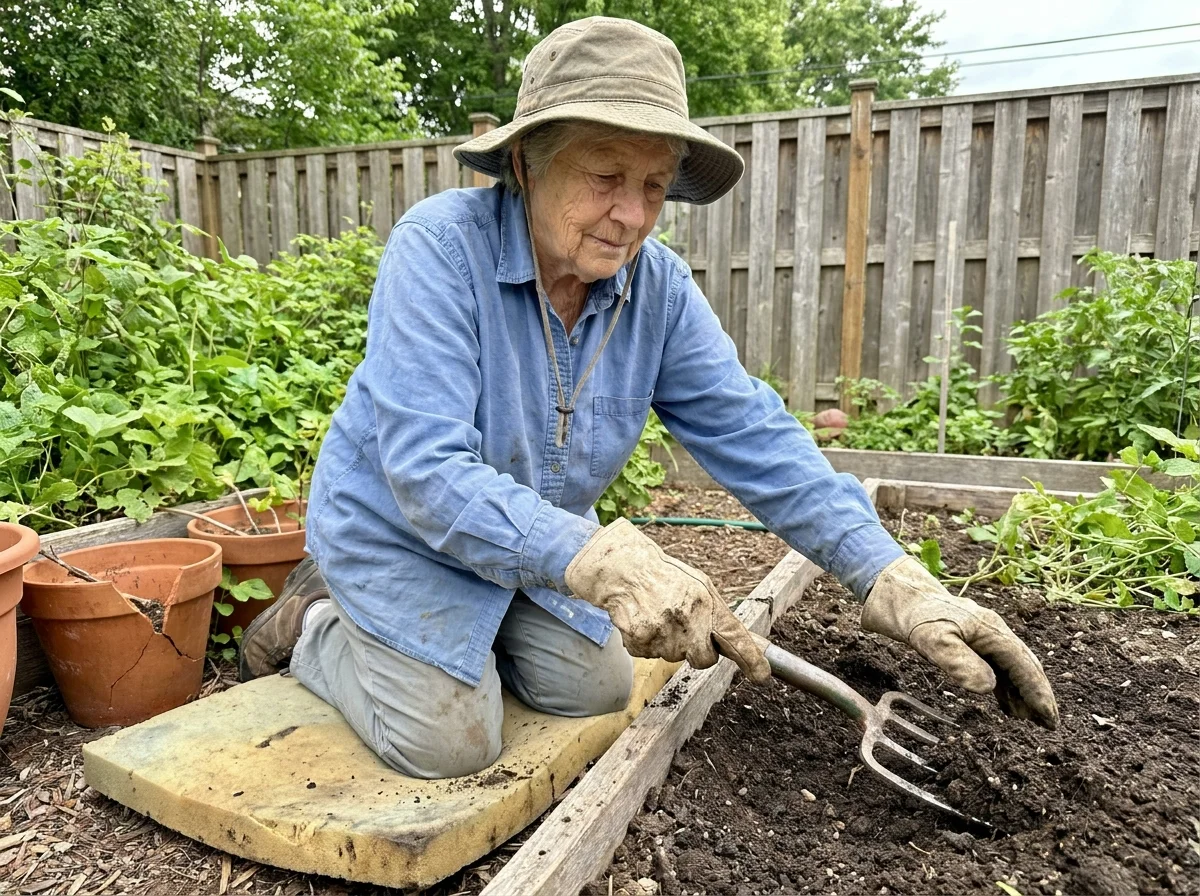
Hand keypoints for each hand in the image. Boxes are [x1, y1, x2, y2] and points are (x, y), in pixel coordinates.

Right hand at [566, 519, 769, 682]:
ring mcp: (662, 633)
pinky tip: (644, 621)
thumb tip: (738, 641)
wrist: (625, 571)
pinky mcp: (640, 642)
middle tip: (686, 631)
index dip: (751, 659)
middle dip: (698, 652)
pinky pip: (650, 655)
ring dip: (669, 643)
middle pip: (703, 660)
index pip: (735, 637)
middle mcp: (686, 620)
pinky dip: (647, 643)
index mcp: (705, 603)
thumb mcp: (699, 585)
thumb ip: (716, 613)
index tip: (761, 675)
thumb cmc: (666, 577)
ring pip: (674, 657)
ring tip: (659, 616)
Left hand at [861, 556, 1058, 728]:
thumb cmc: (914, 616)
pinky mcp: (971, 640)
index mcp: (991, 631)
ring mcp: (983, 635)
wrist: (898, 593)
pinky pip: (996, 665)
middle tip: (1049, 724)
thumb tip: (988, 688)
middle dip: (1038, 694)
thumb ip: (959, 662)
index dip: (1038, 693)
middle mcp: (993, 631)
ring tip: (1029, 720)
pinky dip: (1005, 685)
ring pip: (1012, 666)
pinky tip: (1005, 702)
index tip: (1049, 718)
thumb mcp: (933, 641)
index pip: (1023, 666)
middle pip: (1025, 665)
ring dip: (1022, 692)